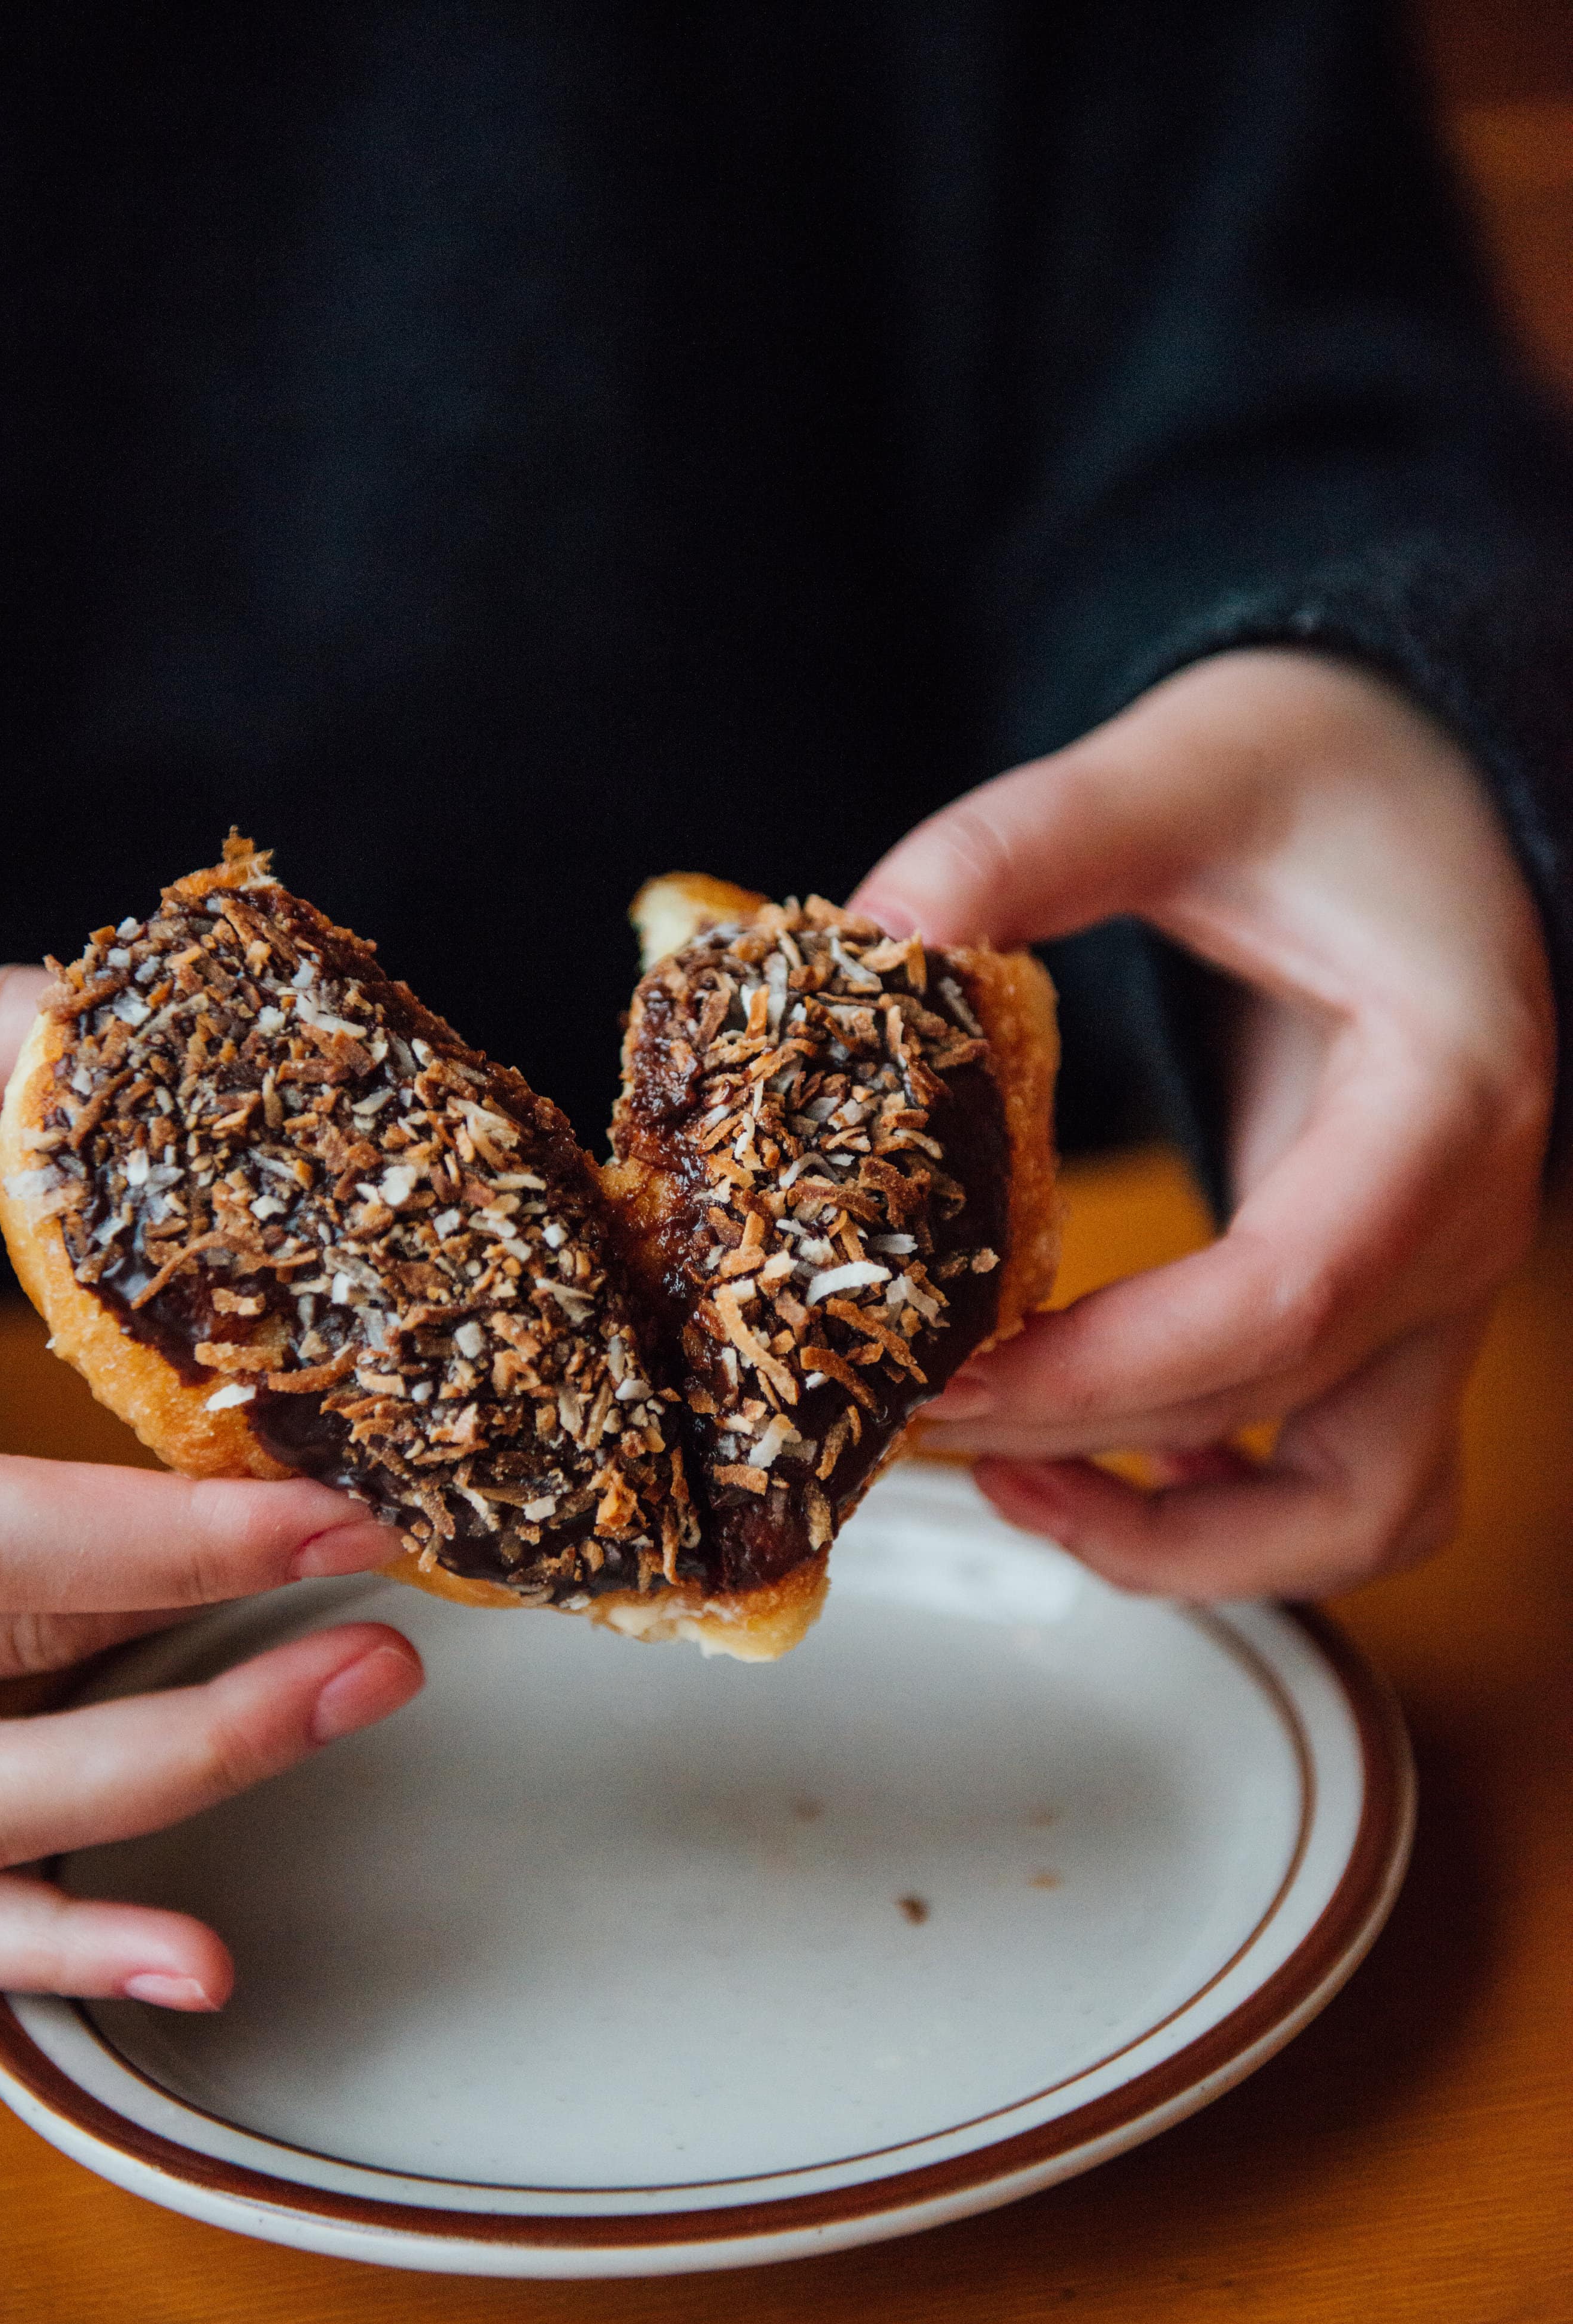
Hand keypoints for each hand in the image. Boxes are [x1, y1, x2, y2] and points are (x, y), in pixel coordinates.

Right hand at [0, 965, 417, 2006]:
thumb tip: (65, 1009)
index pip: (6, 1537)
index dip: (183, 1537)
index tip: (346, 1514)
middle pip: (15, 1684)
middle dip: (215, 1673)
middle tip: (392, 1626)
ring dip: (178, 1792)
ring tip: (347, 1708)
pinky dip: (53, 1951)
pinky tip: (196, 1960)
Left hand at [854, 652, 1554, 1599]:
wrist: (1422, 785)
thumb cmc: (1334, 769)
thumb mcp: (1190, 765)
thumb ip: (1032, 841)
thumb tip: (870, 936)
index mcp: (1445, 1102)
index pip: (1286, 1301)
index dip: (1106, 1373)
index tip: (944, 1378)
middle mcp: (1467, 1223)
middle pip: (1302, 1433)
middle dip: (1095, 1453)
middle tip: (910, 1413)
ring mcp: (1440, 1280)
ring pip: (1362, 1512)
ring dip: (1192, 1544)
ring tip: (1009, 1476)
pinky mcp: (1383, 1296)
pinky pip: (1344, 1476)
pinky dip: (1228, 1513)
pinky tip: (1085, 1464)